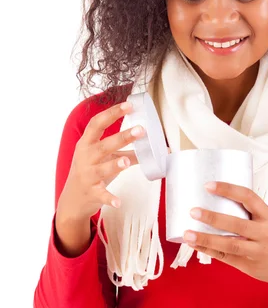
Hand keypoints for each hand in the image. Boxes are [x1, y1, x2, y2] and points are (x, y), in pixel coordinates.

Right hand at [56, 100, 144, 222]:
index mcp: (87, 144)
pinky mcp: (92, 193)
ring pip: (102, 169)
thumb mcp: (106, 158)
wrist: (73, 198)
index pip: (96, 124)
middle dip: (121, 137)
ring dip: (115, 164)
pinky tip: (119, 202)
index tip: (128, 105)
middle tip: (140, 130)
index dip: (112, 113)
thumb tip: (155, 148)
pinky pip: (102, 195)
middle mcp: (85, 157)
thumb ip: (127, 151)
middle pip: (103, 145)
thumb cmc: (91, 171)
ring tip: (127, 161)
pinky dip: (110, 198)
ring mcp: (87, 175)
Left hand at [184, 181, 267, 294]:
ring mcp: (256, 251)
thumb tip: (215, 199)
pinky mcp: (248, 265)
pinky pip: (225, 257)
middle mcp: (264, 233)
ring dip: (206, 239)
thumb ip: (248, 213)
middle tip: (193, 211)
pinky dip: (208, 250)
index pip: (248, 197)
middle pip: (237, 224)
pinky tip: (194, 245)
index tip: (208, 185)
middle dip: (213, 217)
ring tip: (187, 234)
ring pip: (229, 244)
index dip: (228, 189)